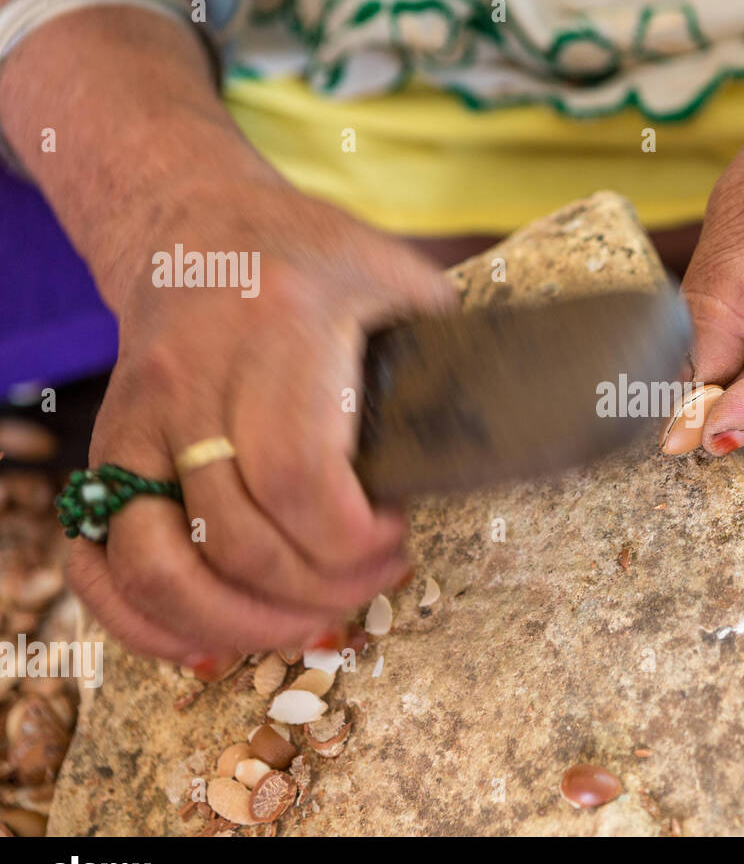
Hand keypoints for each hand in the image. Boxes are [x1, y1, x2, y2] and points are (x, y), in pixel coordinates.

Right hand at [65, 175, 456, 670]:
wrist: (193, 225)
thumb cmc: (308, 255)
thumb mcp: (395, 271)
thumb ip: (452, 342)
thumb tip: (525, 416)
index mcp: (282, 327)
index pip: (299, 472)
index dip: (351, 540)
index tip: (396, 540)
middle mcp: (196, 377)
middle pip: (240, 536)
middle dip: (320, 588)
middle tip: (373, 580)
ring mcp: (139, 419)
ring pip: (159, 564)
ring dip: (242, 621)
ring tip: (309, 616)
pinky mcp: (106, 451)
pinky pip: (97, 560)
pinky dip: (147, 620)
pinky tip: (212, 637)